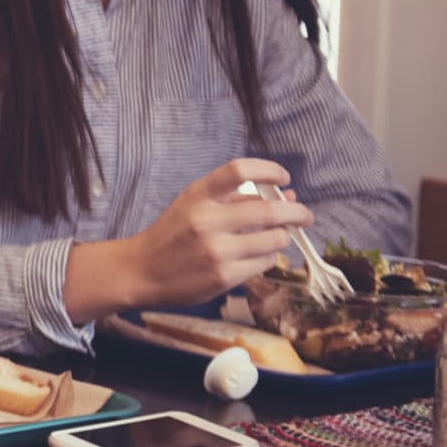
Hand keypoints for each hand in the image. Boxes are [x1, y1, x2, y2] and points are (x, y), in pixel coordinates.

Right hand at [121, 158, 312, 308]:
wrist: (141, 270)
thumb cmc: (172, 235)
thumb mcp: (193, 205)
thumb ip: (234, 198)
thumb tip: (287, 195)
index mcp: (198, 195)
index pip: (239, 170)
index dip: (269, 170)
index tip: (283, 178)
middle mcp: (206, 220)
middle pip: (269, 210)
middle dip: (297, 212)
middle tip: (304, 215)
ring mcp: (216, 250)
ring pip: (274, 239)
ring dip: (283, 237)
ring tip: (277, 238)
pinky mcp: (224, 276)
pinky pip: (264, 263)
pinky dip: (269, 257)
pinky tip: (259, 255)